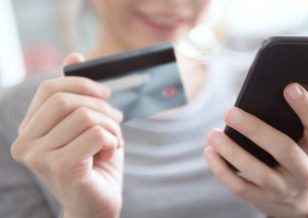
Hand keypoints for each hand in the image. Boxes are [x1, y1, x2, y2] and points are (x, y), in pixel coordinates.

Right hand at [11, 54, 124, 217]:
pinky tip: (110, 154)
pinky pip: (96, 134)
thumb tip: (74, 55)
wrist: (98, 203)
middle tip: (117, 120)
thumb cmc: (94, 163)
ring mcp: (40, 158)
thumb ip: (78, 93)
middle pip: (68, 100)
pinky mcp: (61, 168)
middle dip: (102, 107)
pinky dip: (113, 140)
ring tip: (115, 141)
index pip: (50, 89)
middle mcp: (26, 143)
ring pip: (85, 116)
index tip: (105, 93)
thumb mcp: (86, 125)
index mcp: (29, 129)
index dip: (82, 83)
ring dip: (111, 127)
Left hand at [204, 83, 307, 217]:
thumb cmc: (297, 155)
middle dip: (256, 130)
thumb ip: (292, 121)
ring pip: (259, 172)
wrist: (298, 200)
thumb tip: (258, 97)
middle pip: (284, 149)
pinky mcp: (264, 200)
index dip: (307, 108)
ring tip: (213, 134)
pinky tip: (210, 153)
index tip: (290, 87)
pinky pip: (240, 187)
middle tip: (230, 112)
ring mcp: (285, 189)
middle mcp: (307, 172)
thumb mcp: (305, 141)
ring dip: (233, 152)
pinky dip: (222, 170)